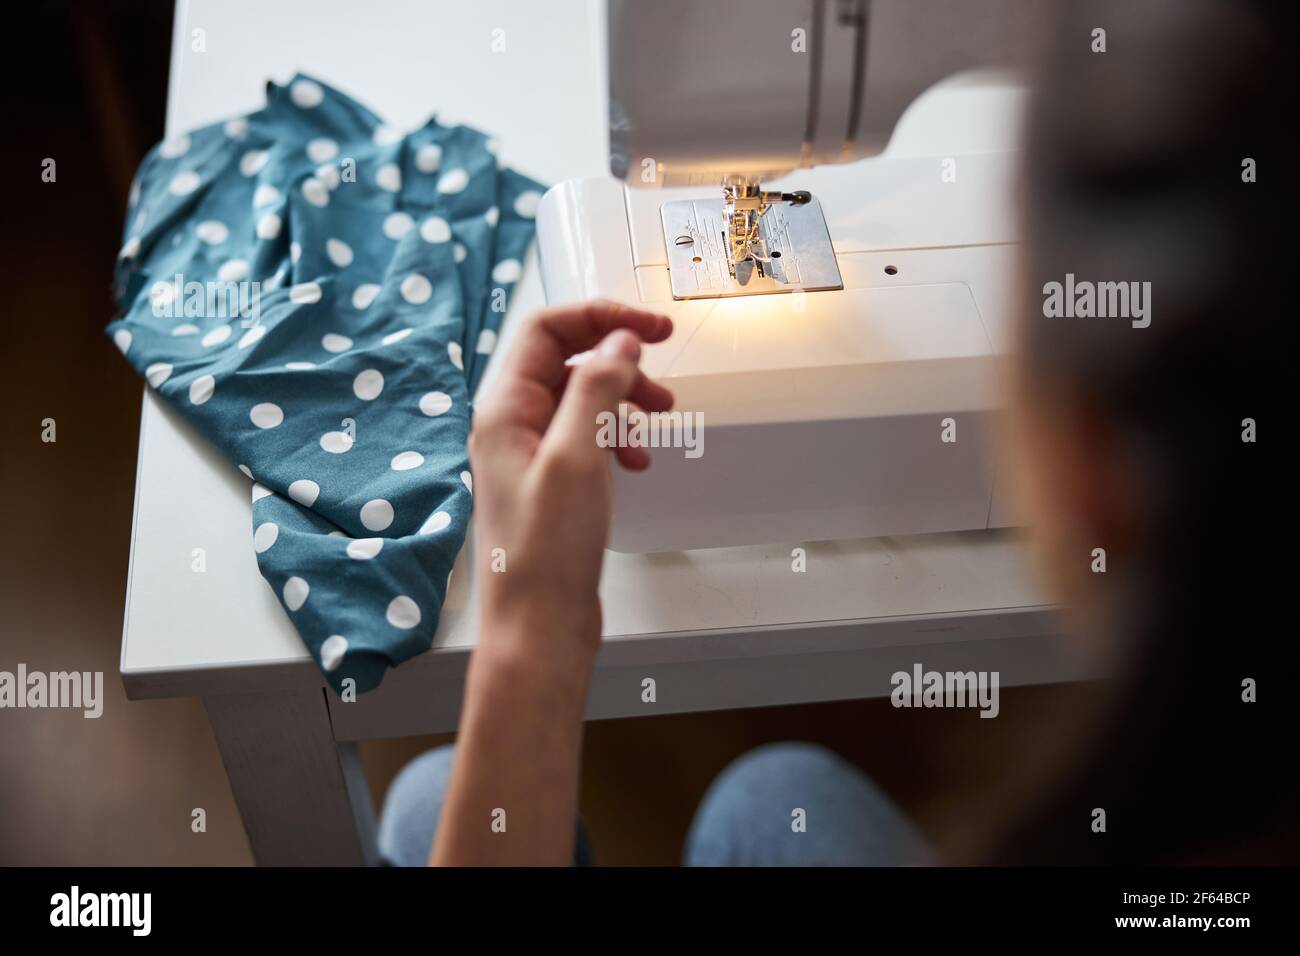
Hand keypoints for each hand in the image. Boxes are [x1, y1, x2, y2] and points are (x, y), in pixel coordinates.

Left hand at [468, 300, 673, 675]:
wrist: (538, 627)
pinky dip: (618, 437)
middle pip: (568, 360)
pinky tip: (637, 461)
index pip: (548, 330)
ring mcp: (530, 455)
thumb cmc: (544, 554)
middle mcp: (511, 426)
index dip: (601, 317)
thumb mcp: (577, 458)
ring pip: (583, 399)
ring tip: (660, 418)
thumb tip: (617, 341)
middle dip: (619, 359)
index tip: (651, 326)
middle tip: (663, 367)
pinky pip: (587, 437)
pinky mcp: (551, 483)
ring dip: (624, 399)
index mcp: (504, 410)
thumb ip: (596, 390)